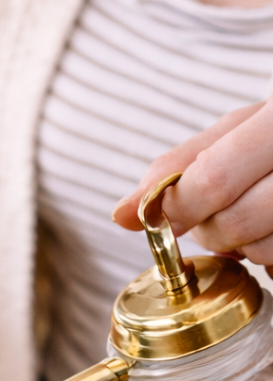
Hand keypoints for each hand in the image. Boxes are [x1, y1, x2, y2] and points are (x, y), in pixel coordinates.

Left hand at [112, 99, 272, 269]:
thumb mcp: (240, 129)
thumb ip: (178, 167)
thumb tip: (121, 214)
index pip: (213, 180)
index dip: (181, 208)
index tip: (167, 216)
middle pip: (235, 223)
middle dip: (212, 231)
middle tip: (222, 214)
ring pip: (264, 251)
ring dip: (247, 247)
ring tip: (261, 216)